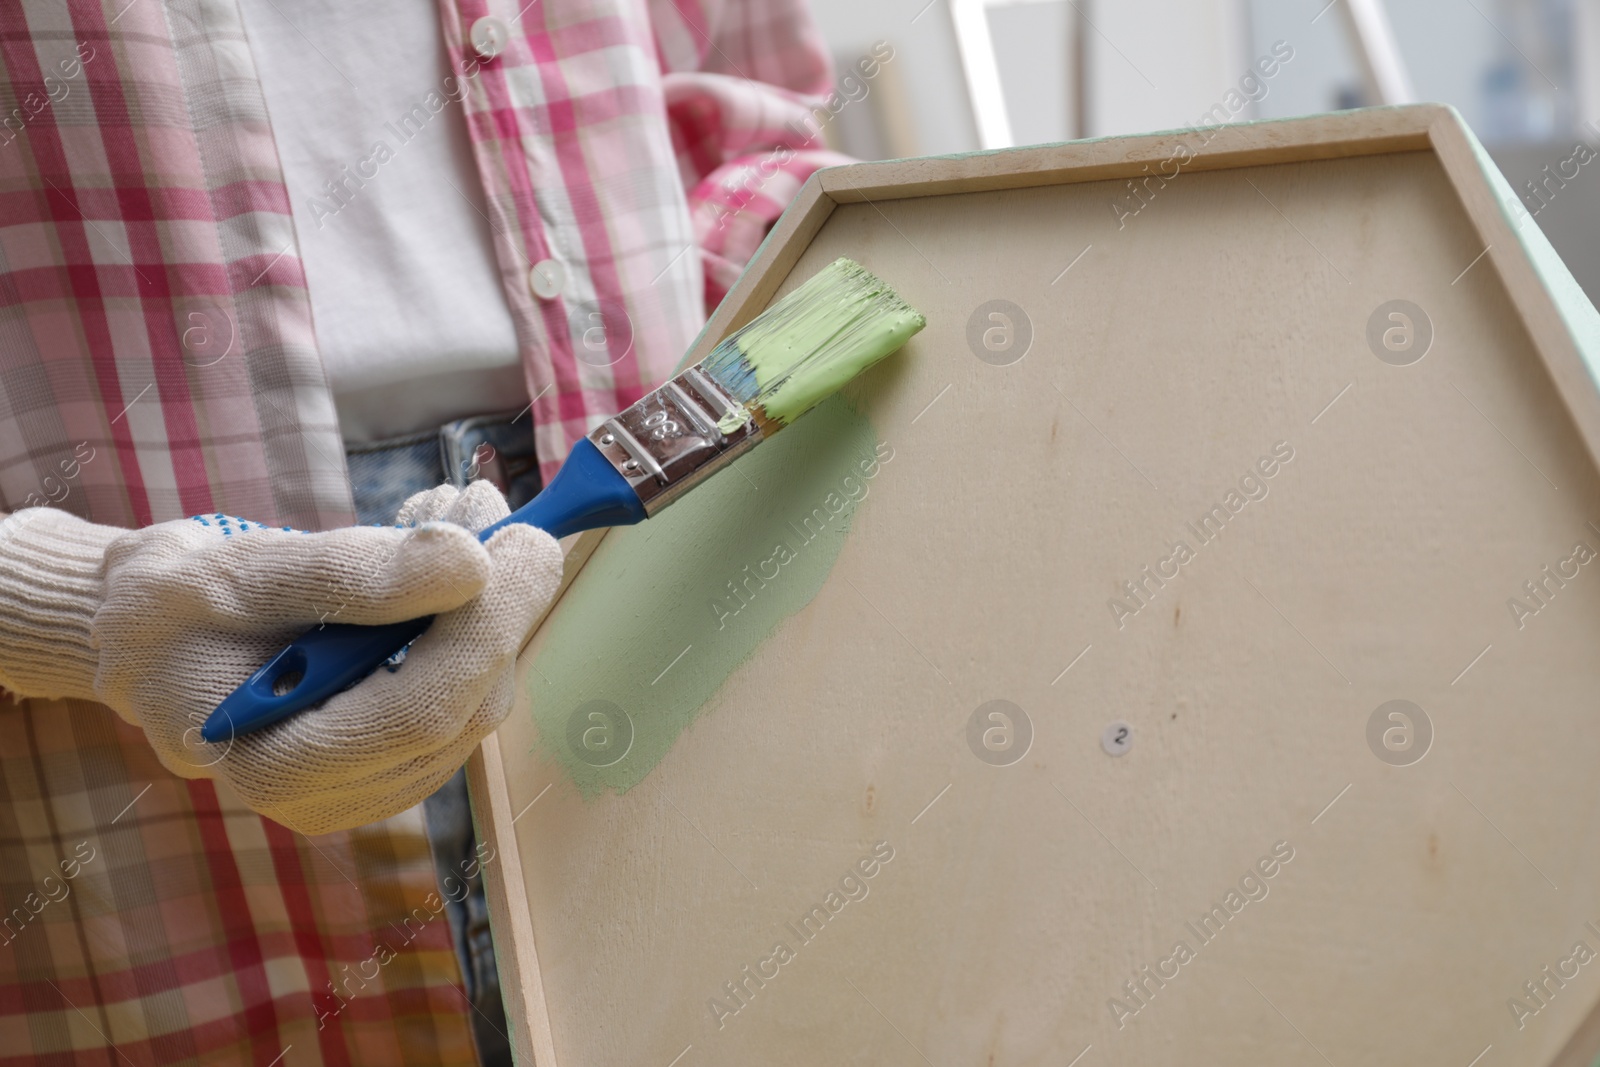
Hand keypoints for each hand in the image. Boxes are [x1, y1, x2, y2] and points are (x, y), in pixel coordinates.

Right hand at [0, 481, 560, 833]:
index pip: (422, 710)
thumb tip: (471, 562)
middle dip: (497, 597)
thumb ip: (350, 573)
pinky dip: (473, 614)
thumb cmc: (173, 608)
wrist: (150, 640)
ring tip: (452, 512)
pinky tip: (439, 558)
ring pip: (480, 691)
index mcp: (278, 766)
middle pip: (465, 705)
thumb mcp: (237, 572)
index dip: (487, 626)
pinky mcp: (401, 755)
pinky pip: (468, 685)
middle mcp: (335, 795)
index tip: (528, 540)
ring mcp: (374, 783)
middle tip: (486, 502)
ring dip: (490, 595)